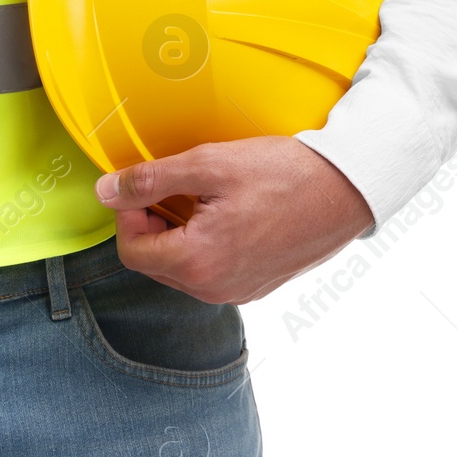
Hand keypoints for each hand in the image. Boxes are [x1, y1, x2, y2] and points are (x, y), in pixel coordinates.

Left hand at [94, 136, 374, 304]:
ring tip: (203, 199)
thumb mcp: (209, 165)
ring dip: (179, 235)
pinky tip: (227, 215)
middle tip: (172, 188)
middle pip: (155, 263)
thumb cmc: (285, 173)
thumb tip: (106, 191)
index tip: (141, 187)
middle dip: (152, 225)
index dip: (127, 215)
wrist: (349, 187)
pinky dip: (206, 246)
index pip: (131, 251)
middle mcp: (215, 289)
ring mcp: (239, 292)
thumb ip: (150, 180)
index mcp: (197, 263)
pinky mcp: (257, 286)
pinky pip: (212, 272)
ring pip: (183, 269)